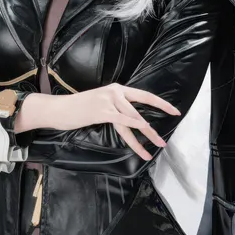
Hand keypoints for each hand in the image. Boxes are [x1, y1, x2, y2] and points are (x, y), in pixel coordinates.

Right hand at [49, 83, 180, 161]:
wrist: (59, 109)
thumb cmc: (79, 108)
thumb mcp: (102, 103)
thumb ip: (117, 108)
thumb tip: (132, 120)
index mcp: (117, 88)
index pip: (144, 95)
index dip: (161, 103)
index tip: (175, 111)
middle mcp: (116, 91)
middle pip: (142, 108)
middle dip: (155, 125)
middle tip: (166, 138)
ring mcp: (109, 100)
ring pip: (134, 118)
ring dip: (147, 134)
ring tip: (156, 145)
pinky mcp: (102, 110)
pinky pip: (122, 119)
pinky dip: (134, 125)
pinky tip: (144, 129)